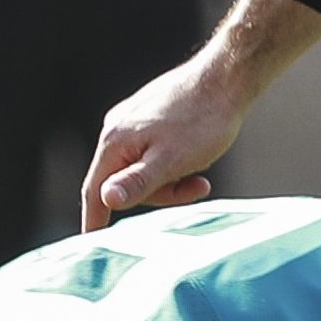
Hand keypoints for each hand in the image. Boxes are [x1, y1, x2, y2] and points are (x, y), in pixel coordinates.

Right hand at [82, 49, 240, 227]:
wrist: (228, 78)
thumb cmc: (203, 120)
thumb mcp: (172, 161)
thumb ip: (138, 182)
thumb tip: (105, 200)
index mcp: (114, 141)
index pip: (94, 190)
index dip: (95, 219)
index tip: (92, 242)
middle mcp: (117, 128)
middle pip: (125, 181)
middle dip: (160, 192)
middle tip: (197, 187)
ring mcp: (134, 120)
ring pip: (144, 167)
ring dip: (173, 177)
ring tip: (201, 168)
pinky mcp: (152, 115)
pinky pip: (156, 152)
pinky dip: (176, 162)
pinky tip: (198, 153)